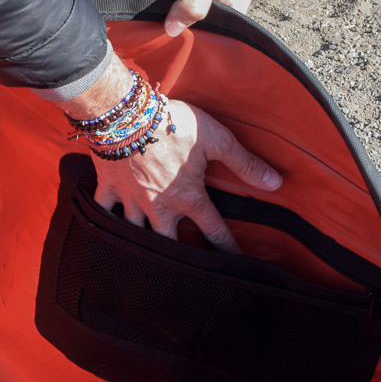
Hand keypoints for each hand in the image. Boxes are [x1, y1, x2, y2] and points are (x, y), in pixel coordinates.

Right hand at [91, 100, 281, 252]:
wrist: (124, 114)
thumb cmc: (172, 124)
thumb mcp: (216, 139)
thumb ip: (244, 164)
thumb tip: (276, 184)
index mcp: (188, 197)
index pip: (213, 230)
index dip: (226, 248)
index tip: (234, 264)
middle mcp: (160, 207)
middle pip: (170, 242)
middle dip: (179, 256)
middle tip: (185, 267)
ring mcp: (132, 200)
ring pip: (136, 232)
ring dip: (142, 243)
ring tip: (146, 254)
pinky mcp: (109, 187)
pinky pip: (104, 212)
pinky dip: (105, 220)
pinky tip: (106, 229)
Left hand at [120, 0, 252, 36]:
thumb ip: (194, 2)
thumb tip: (176, 30)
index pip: (232, 34)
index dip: (213, 41)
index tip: (193, 42)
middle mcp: (220, 4)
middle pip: (211, 39)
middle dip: (194, 42)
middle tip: (176, 41)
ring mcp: (197, 9)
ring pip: (191, 37)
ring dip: (177, 39)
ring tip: (166, 36)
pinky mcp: (176, 12)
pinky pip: (174, 32)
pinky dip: (165, 34)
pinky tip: (158, 33)